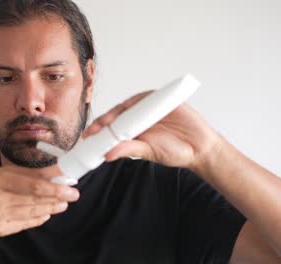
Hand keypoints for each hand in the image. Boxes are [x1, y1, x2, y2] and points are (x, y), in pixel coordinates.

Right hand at [0, 164, 79, 237]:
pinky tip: (46, 213)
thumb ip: (19, 174)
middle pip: (35, 199)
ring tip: (62, 204)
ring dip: (51, 208)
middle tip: (73, 195)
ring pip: (32, 212)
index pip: (32, 184)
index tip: (70, 185)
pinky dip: (38, 218)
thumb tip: (49, 176)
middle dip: (57, 197)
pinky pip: (24, 224)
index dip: (53, 187)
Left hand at [82, 91, 222, 170]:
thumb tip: (108, 155)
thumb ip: (129, 150)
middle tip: (95, 129)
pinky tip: (132, 106)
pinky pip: (148, 97)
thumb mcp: (148, 152)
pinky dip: (140, 100)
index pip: (112, 127)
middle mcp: (138, 117)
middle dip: (105, 121)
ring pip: (130, 105)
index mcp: (133, 130)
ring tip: (110, 121)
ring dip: (119, 112)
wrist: (200, 148)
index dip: (99, 130)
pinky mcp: (162, 100)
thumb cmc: (175, 151)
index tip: (88, 137)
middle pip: (118, 114)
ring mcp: (150, 107)